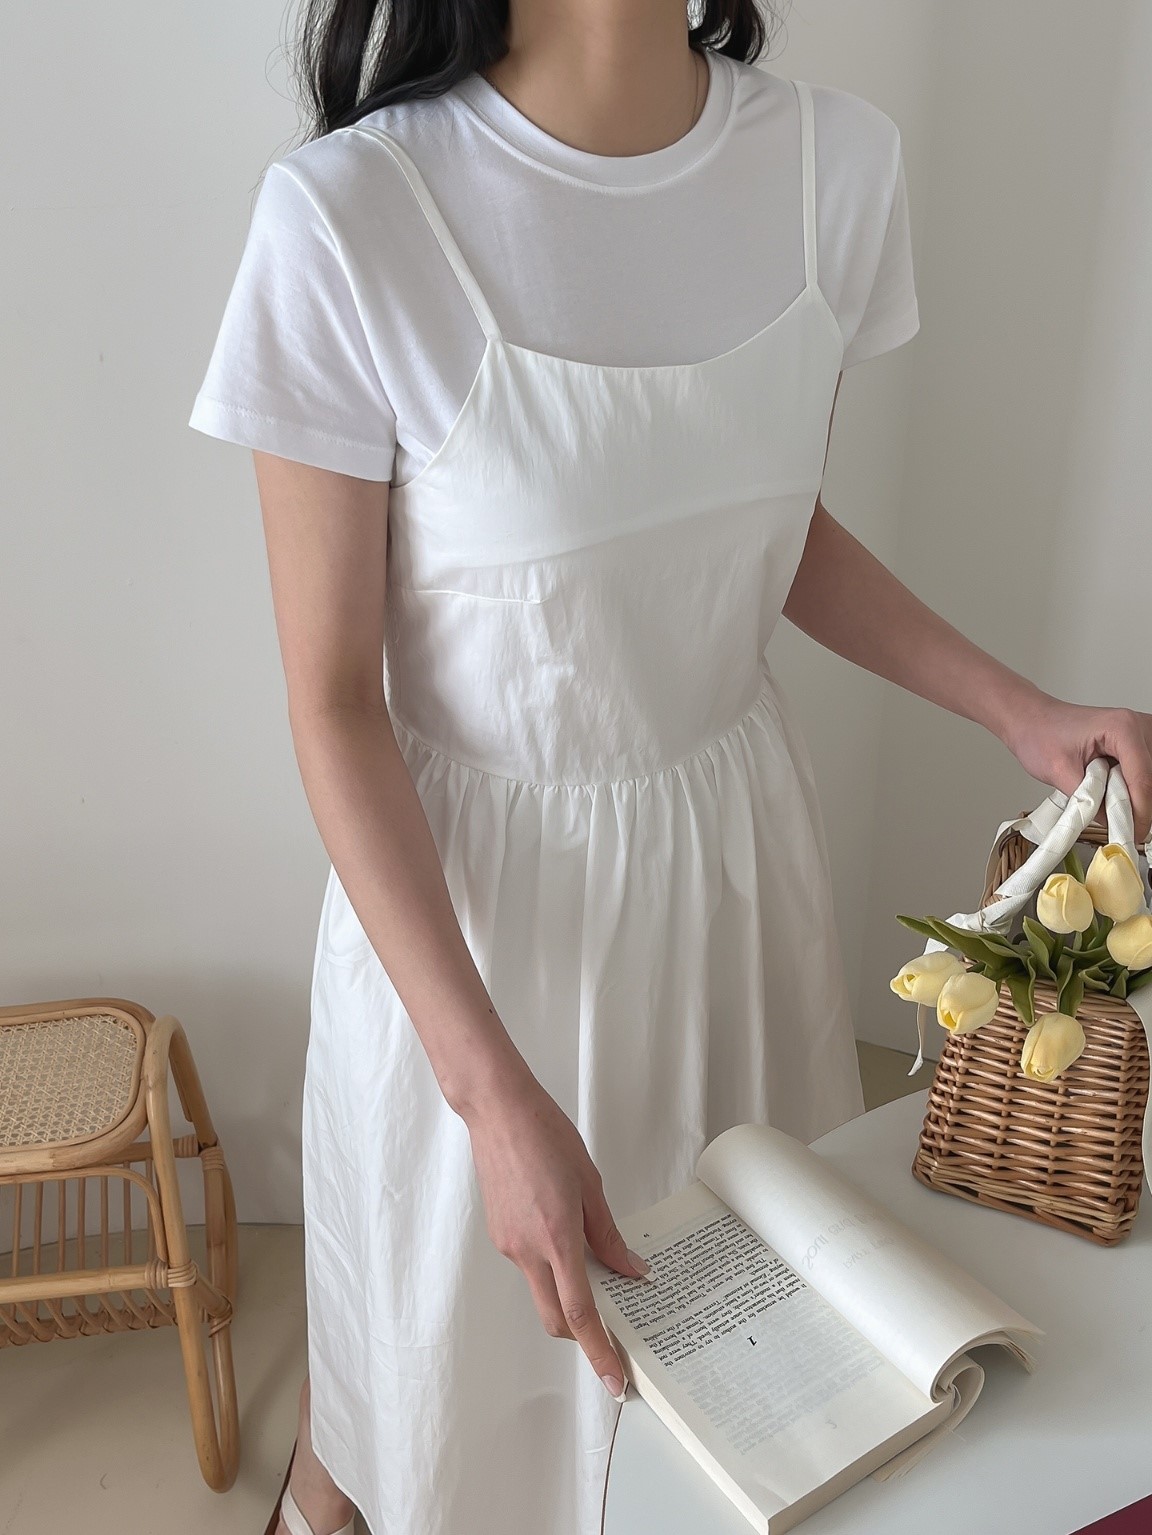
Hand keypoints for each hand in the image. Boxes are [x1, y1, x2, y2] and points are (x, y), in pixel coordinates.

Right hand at [462, 1068, 648, 1398]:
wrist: (497, 1111)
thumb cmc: (543, 1135)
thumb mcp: (589, 1184)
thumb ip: (608, 1234)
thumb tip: (629, 1270)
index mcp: (555, 1237)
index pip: (580, 1312)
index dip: (599, 1351)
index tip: (614, 1378)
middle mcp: (527, 1249)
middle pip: (556, 1317)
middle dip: (583, 1334)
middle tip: (611, 1333)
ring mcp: (509, 1244)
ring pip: (542, 1291)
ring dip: (567, 1293)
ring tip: (595, 1263)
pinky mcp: (500, 1234)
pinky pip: (530, 1265)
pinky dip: (551, 1266)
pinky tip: (565, 1236)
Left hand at [999, 690, 1151, 844]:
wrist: (1031, 720)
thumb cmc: (1039, 734)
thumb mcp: (1059, 773)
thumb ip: (1088, 800)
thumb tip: (1111, 823)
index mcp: (1122, 728)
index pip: (1142, 780)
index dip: (1139, 813)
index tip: (1133, 834)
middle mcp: (1137, 726)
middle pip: (1151, 778)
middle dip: (1138, 806)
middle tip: (1121, 827)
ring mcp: (1139, 732)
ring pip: (1149, 777)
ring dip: (1135, 797)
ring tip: (1111, 808)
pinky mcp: (1135, 742)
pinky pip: (1143, 772)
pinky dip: (1132, 788)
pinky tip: (1115, 796)